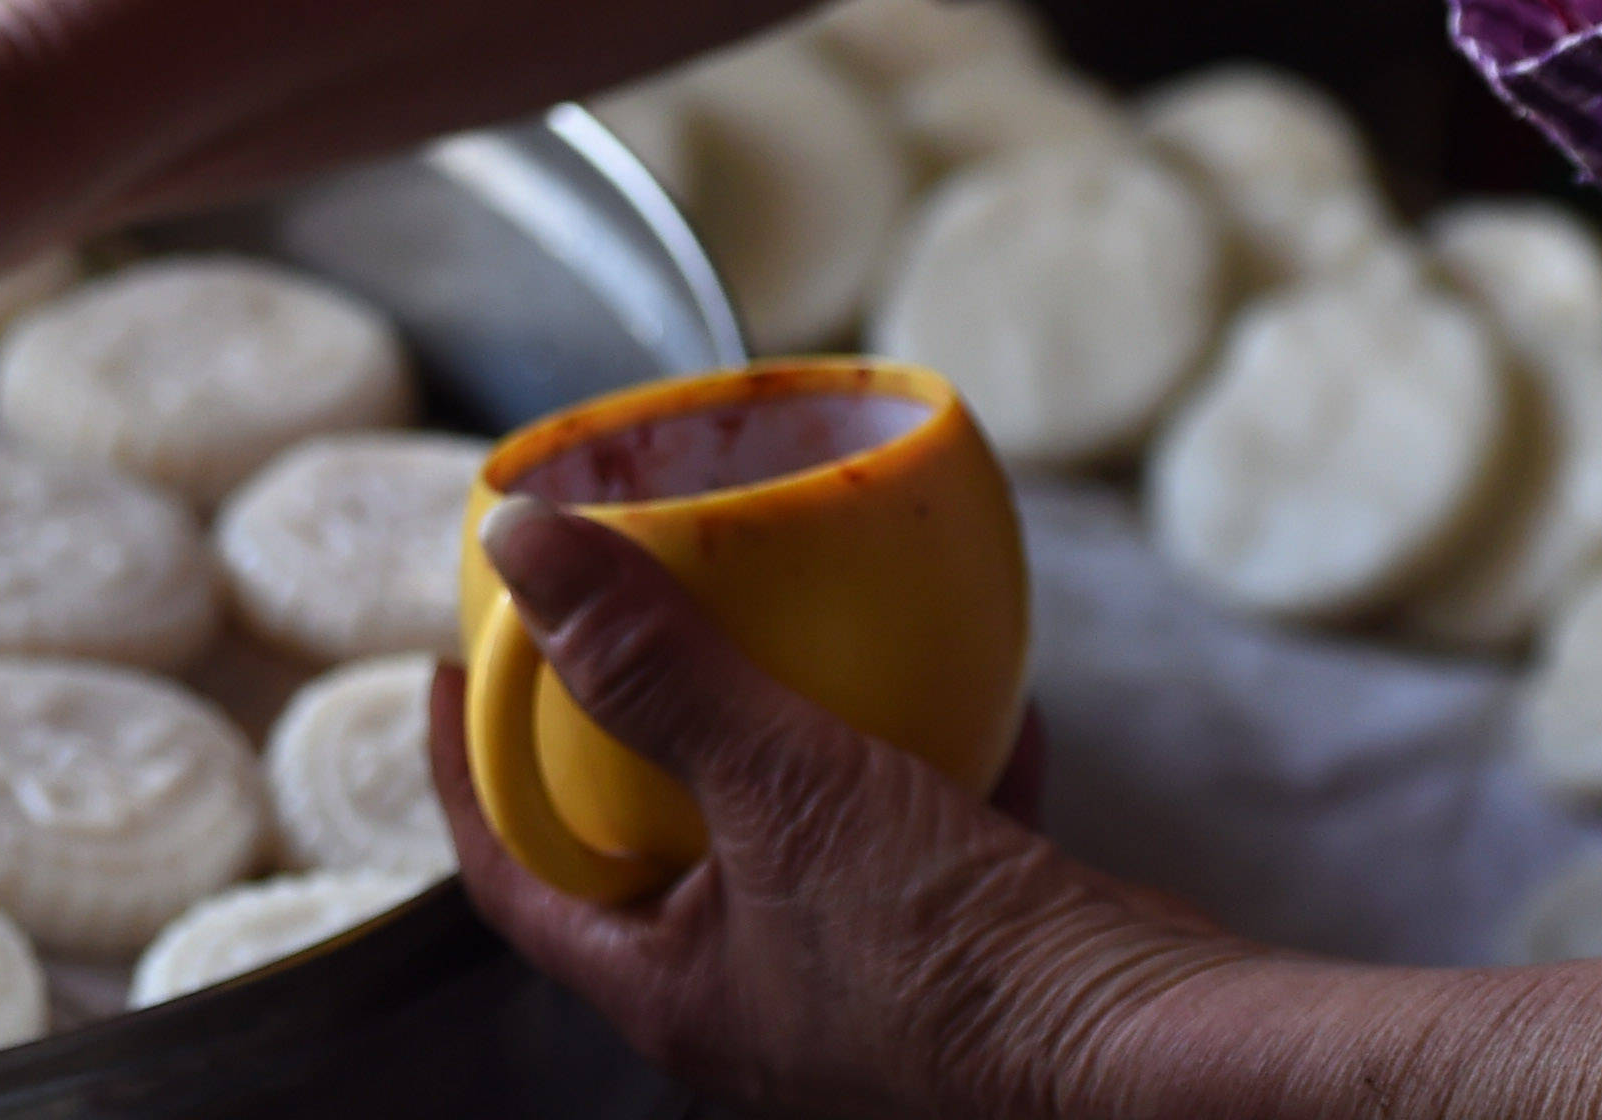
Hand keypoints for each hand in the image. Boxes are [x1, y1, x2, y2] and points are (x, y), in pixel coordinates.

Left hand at [435, 496, 1244, 1119]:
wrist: (1150, 1055)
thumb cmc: (950, 954)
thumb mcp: (785, 788)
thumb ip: (655, 669)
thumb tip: (522, 547)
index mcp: (675, 992)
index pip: (512, 882)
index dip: (464, 774)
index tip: (451, 666)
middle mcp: (755, 1004)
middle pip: (643, 859)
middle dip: (622, 746)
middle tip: (612, 631)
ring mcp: (861, 989)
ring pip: (786, 846)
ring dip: (779, 743)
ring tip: (776, 637)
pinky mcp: (962, 961)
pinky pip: (923, 846)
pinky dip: (937, 767)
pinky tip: (979, 691)